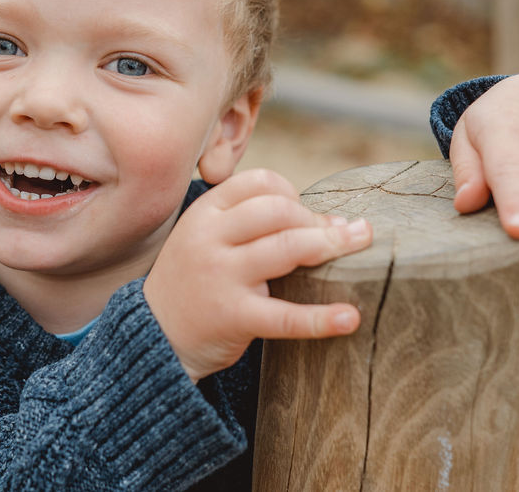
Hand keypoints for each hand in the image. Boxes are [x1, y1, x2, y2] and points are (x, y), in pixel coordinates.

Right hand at [142, 168, 371, 382]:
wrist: (154, 336)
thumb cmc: (195, 282)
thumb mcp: (207, 239)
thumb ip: (252, 223)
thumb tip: (334, 220)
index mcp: (205, 213)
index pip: (259, 182)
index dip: (293, 192)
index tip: (308, 214)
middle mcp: (210, 239)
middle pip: (278, 210)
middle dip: (318, 218)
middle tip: (349, 233)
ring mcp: (220, 277)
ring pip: (287, 249)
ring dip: (332, 244)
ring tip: (363, 245)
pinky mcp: (233, 317)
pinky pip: (286, 317)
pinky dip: (322, 318)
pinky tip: (351, 317)